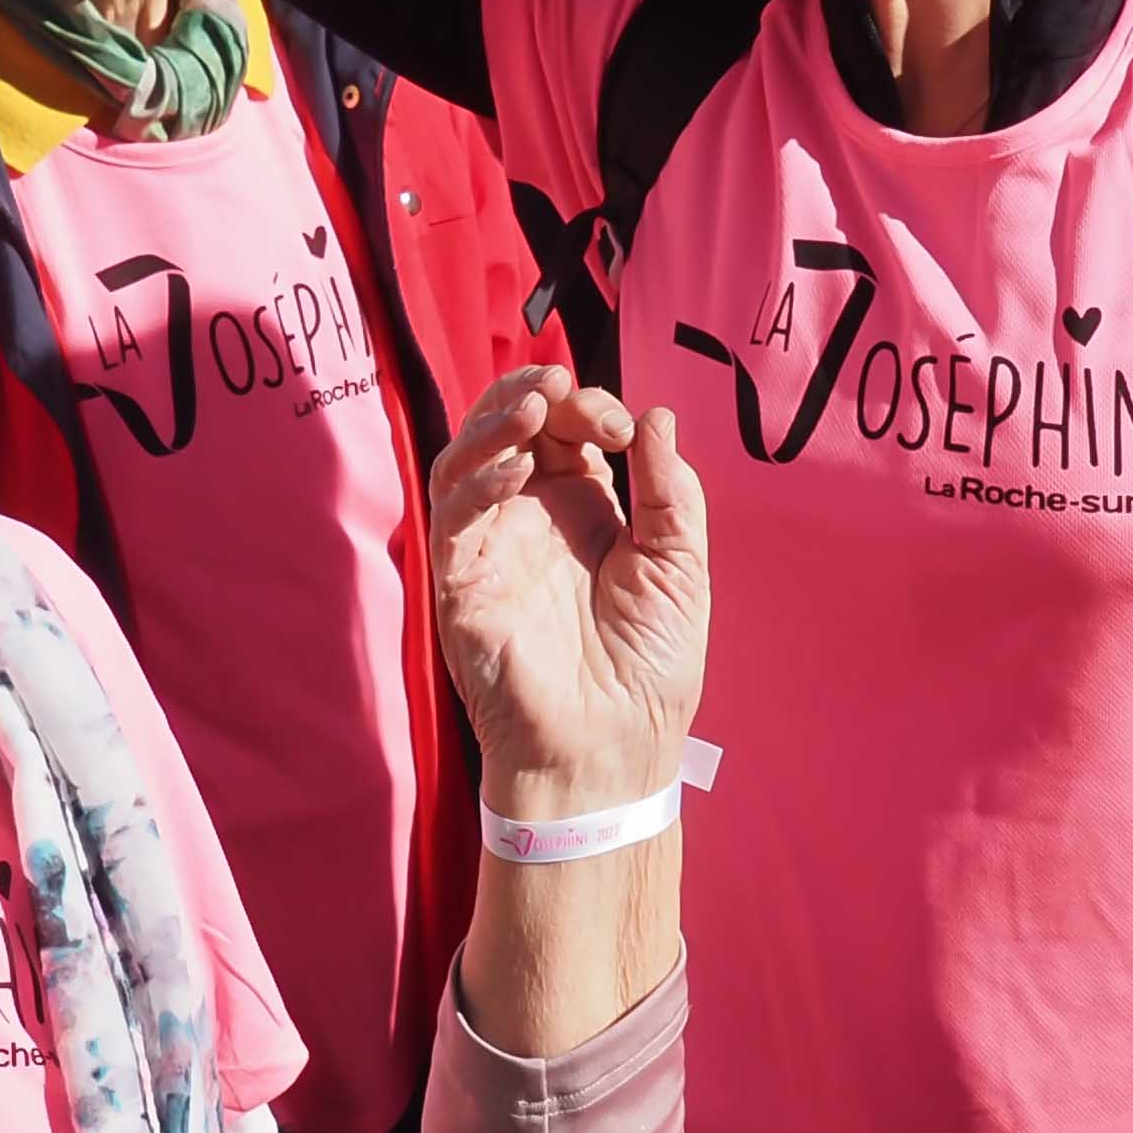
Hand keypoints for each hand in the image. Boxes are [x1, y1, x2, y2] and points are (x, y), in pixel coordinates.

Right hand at [427, 365, 707, 813]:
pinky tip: (514, 471)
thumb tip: (657, 416)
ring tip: (531, 403)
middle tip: (560, 386)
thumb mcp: (681, 568)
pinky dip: (477, 486)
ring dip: (491, 423)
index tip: (622, 424)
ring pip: (466, 461)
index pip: (566, 428)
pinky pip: (452, 520)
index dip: (587, 406)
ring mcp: (491, 547)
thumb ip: (671, 492)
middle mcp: (530, 517)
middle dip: (531, 394)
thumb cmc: (650, 668)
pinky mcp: (460, 584)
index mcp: (583, 507)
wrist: (616, 747)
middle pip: (509, 428)